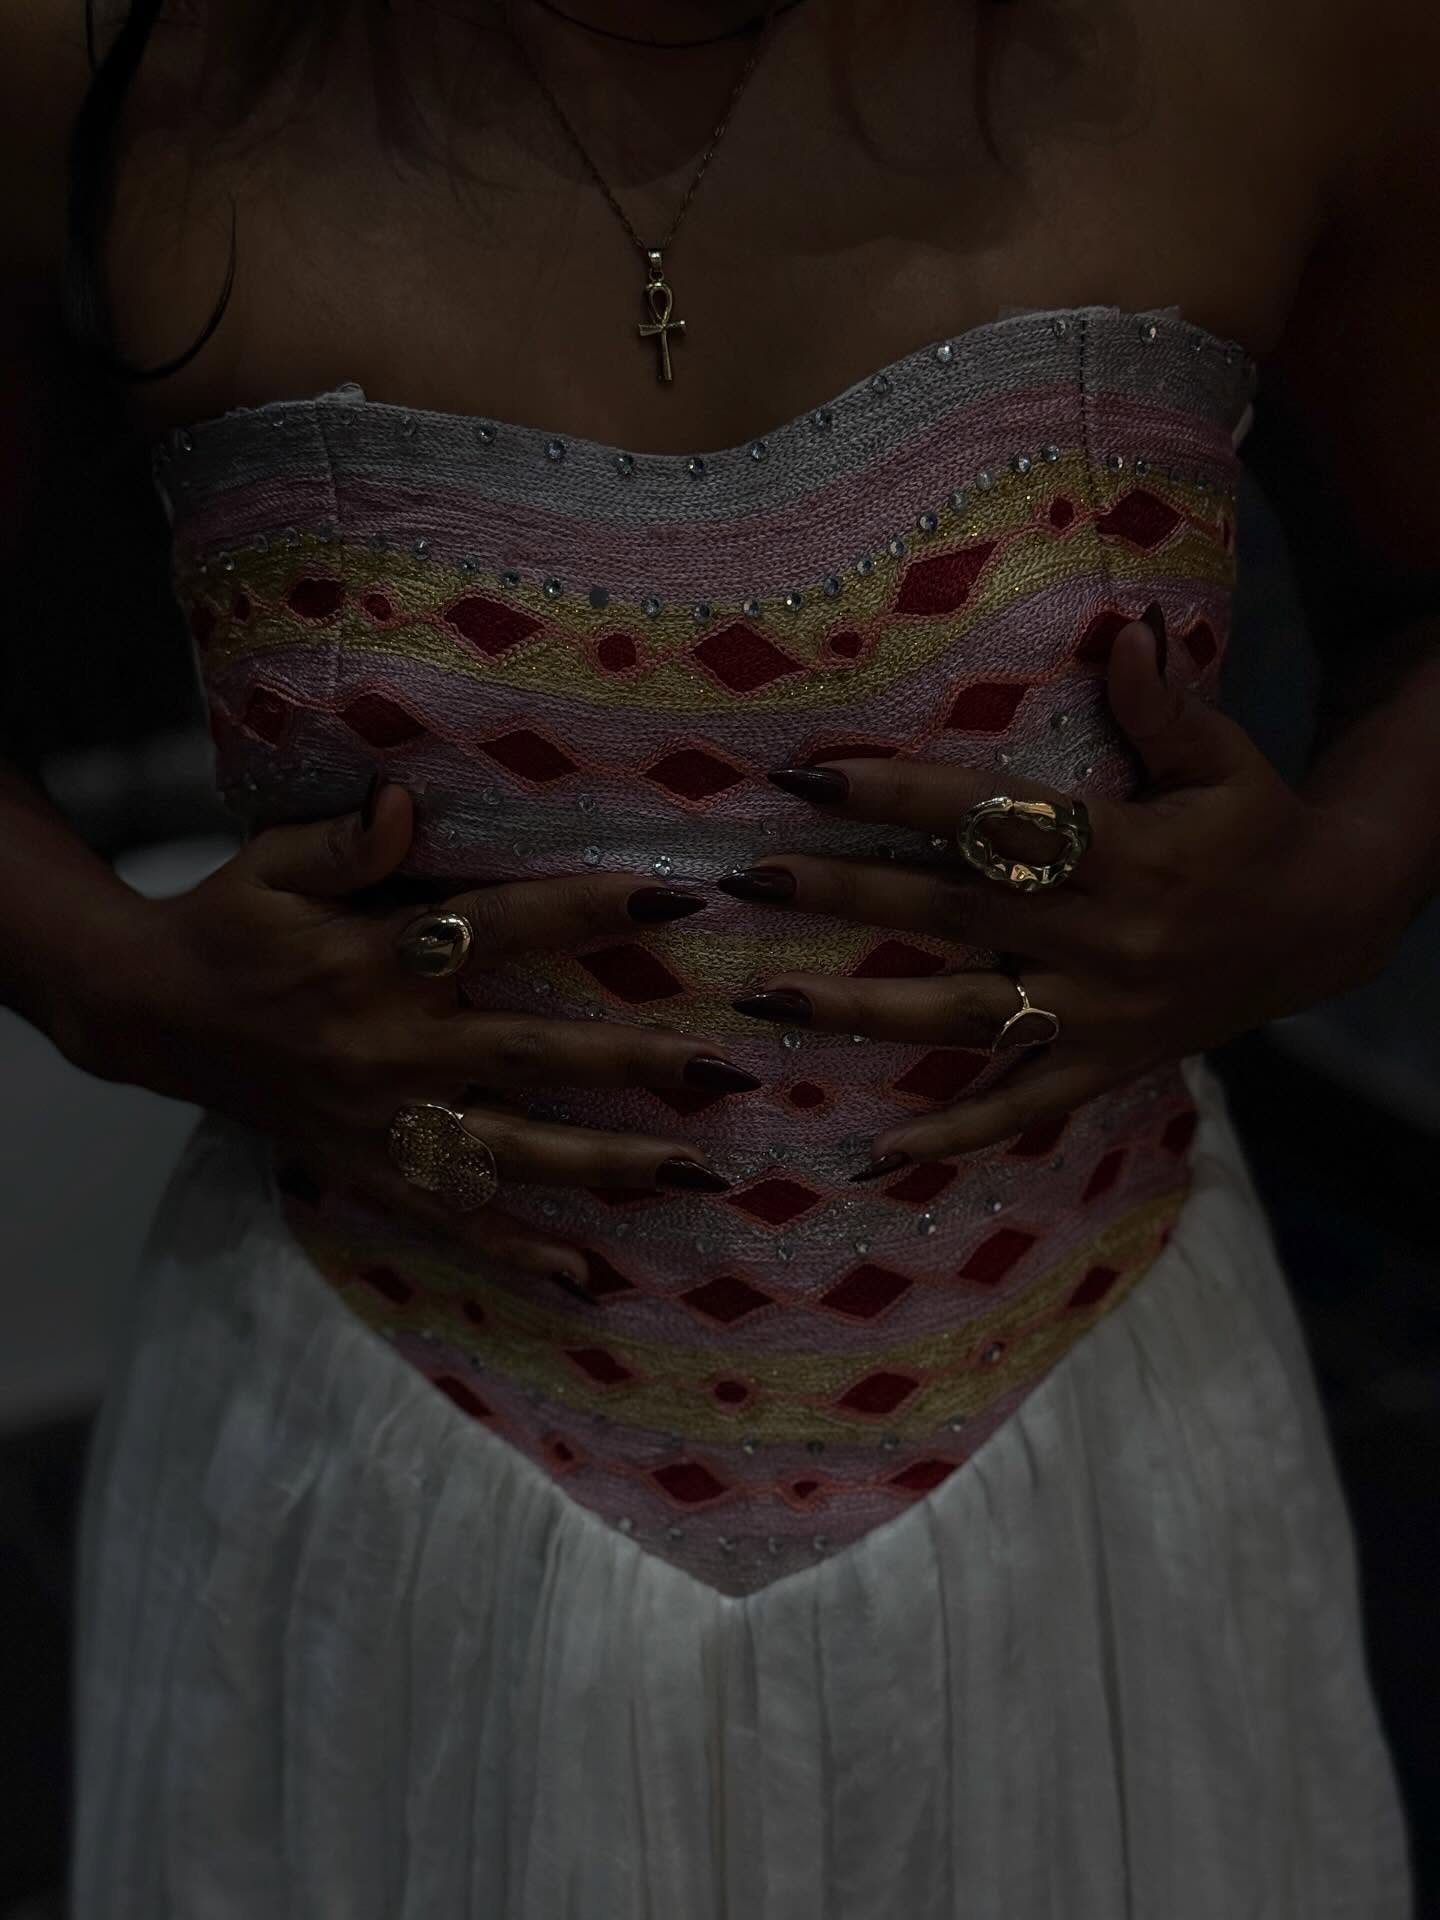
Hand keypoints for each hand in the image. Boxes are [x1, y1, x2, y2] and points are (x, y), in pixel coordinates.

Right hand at [71, 784, 757, 1291]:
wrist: (150, 1014)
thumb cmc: (230, 924)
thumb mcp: (271, 864)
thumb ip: (342, 841)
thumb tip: (402, 803)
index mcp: (377, 961)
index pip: (503, 929)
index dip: (590, 912)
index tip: (678, 900)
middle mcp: (392, 1049)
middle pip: (532, 1058)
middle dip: (633, 1064)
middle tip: (726, 1069)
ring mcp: (384, 1122)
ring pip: (511, 1150)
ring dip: (606, 1163)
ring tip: (695, 1168)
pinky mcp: (368, 1170)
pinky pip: (452, 1216)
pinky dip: (518, 1248)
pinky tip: (586, 1272)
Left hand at [722, 617, 1409, 1172]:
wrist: (1324, 929)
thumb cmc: (1255, 829)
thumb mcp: (1223, 758)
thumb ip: (1162, 704)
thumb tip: (1120, 631)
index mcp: (1124, 851)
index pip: (992, 818)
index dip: (899, 794)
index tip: (811, 777)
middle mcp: (1100, 937)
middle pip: (952, 914)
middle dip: (847, 894)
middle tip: (752, 878)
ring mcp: (1097, 1012)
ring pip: (962, 1015)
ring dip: (860, 1010)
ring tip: (765, 1000)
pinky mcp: (1104, 1064)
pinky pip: (1019, 1106)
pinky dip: (951, 1133)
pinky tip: (875, 1153)